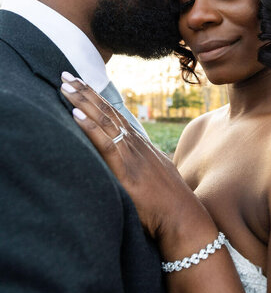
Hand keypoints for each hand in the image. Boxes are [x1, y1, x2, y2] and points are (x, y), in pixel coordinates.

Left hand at [60, 73, 210, 243]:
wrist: (183, 218)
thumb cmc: (169, 205)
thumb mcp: (155, 178)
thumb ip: (141, 168)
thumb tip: (132, 168)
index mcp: (139, 145)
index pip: (115, 115)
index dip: (97, 99)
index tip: (81, 84)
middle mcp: (135, 144)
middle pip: (106, 111)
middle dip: (85, 92)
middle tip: (66, 74)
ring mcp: (131, 154)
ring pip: (103, 120)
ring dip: (82, 101)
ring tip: (65, 85)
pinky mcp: (126, 169)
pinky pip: (104, 142)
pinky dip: (88, 126)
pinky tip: (75, 113)